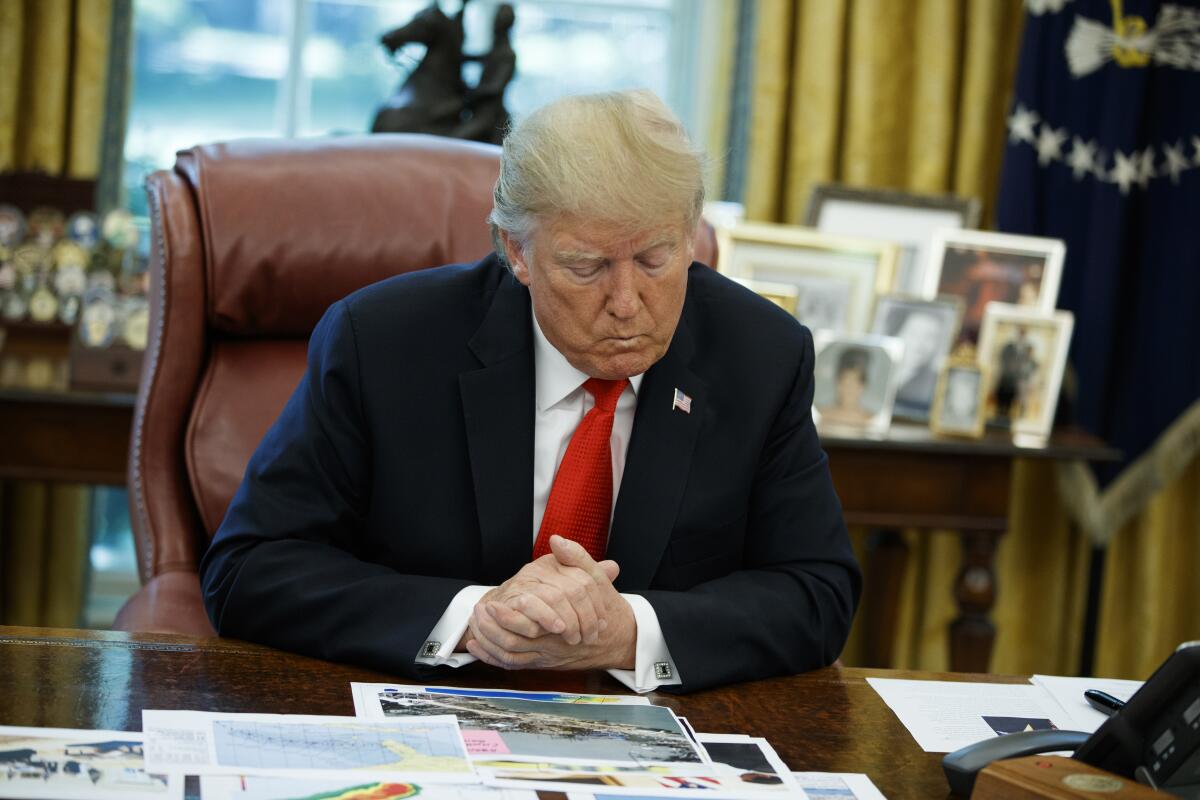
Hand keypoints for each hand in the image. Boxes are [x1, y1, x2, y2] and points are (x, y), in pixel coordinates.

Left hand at [463, 536, 636, 669]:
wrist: (619, 639)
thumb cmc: (607, 608)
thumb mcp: (596, 579)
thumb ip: (577, 558)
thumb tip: (557, 540)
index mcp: (564, 623)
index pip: (530, 626)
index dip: (507, 616)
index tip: (491, 603)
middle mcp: (553, 643)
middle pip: (515, 644)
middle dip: (490, 630)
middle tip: (476, 614)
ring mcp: (547, 655)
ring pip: (511, 656)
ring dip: (488, 643)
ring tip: (472, 628)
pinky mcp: (543, 662)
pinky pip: (513, 665)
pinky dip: (492, 658)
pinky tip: (476, 647)